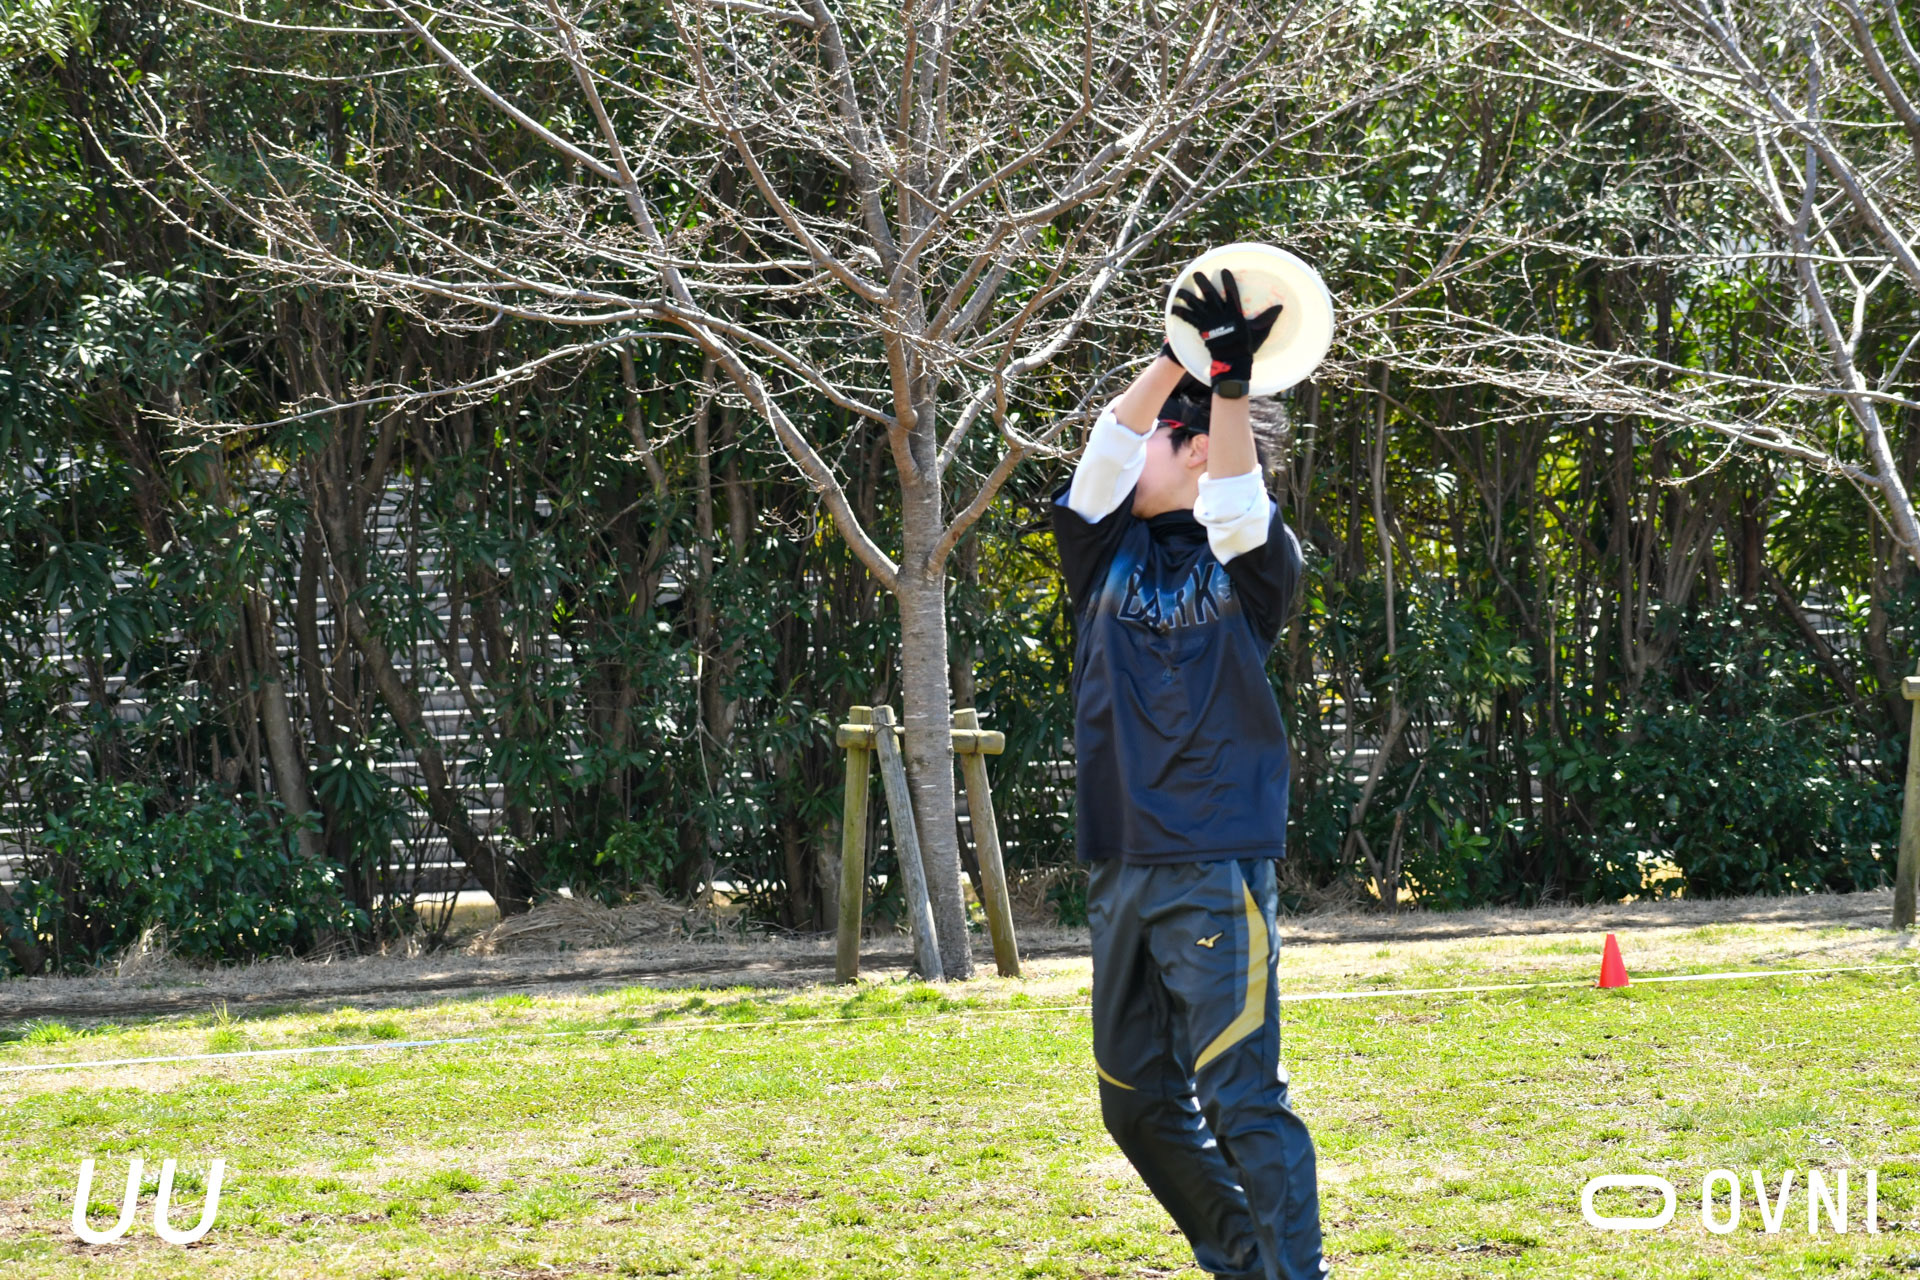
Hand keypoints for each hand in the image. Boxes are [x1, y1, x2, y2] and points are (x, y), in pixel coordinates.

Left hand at [1169, 268, 1282, 395]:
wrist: (1232, 362)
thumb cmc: (1246, 346)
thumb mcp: (1259, 330)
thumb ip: (1267, 318)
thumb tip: (1281, 307)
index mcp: (1234, 313)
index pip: (1231, 293)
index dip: (1227, 281)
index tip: (1223, 270)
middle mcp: (1221, 315)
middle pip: (1210, 295)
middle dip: (1203, 283)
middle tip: (1197, 273)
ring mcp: (1210, 322)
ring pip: (1196, 305)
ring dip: (1188, 296)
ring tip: (1180, 290)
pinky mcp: (1201, 330)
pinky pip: (1189, 319)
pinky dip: (1181, 313)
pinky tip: (1172, 308)